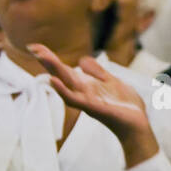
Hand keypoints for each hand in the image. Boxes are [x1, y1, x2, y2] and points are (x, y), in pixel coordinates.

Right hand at [28, 43, 158, 164]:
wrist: (138, 124)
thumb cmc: (126, 106)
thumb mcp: (112, 82)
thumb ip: (97, 72)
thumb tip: (81, 60)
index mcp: (86, 85)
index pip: (65, 69)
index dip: (51, 58)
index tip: (35, 46)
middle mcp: (82, 92)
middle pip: (61, 73)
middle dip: (48, 60)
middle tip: (32, 47)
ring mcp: (85, 100)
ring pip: (65, 83)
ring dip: (53, 70)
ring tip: (41, 56)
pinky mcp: (92, 108)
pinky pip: (73, 99)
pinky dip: (62, 90)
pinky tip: (53, 81)